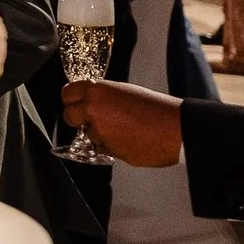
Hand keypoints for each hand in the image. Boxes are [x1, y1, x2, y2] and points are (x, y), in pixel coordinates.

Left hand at [61, 80, 182, 166]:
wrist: (176, 128)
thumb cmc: (155, 106)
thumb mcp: (124, 91)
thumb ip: (102, 97)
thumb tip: (90, 103)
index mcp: (96, 91)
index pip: (67, 93)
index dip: (72, 98)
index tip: (75, 100)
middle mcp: (93, 111)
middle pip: (69, 116)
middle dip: (77, 117)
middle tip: (91, 116)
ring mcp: (100, 133)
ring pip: (88, 134)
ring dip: (98, 132)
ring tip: (122, 128)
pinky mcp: (110, 151)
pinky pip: (103, 147)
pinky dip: (111, 144)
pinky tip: (129, 138)